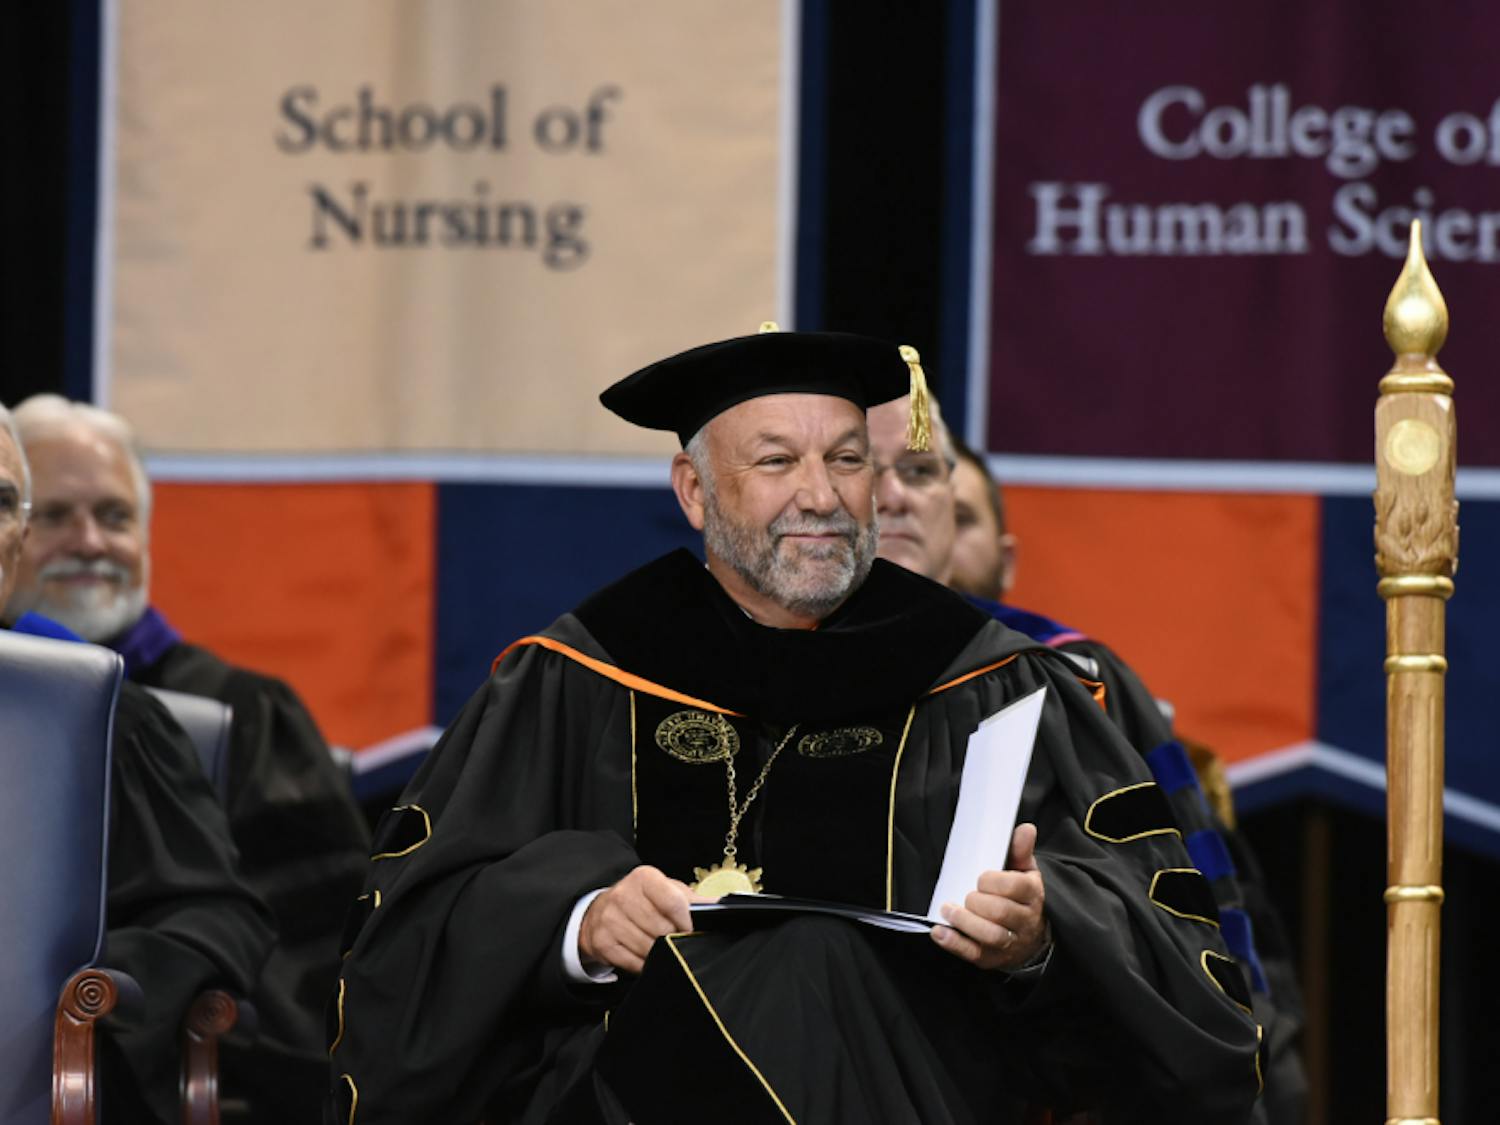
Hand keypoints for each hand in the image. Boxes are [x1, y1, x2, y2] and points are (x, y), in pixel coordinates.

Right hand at [578, 865, 701, 974]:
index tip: (689, 929)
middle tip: (672, 938)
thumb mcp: (666, 891)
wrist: (602, 910)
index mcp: (644, 878)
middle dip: (671, 938)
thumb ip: (692, 899)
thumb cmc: (641, 900)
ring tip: (657, 945)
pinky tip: (643, 954)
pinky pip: (632, 962)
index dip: (685, 921)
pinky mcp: (602, 941)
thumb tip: (721, 907)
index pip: (672, 902)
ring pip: (647, 947)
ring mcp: (610, 919)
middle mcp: (623, 895)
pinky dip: (643, 963)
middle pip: (661, 928)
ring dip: (657, 953)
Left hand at [930, 822, 1047, 970]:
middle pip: (1001, 912)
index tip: (981, 878)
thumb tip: (1026, 829)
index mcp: (1032, 895)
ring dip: (964, 922)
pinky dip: (954, 943)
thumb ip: (1020, 851)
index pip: (1016, 887)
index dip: (994, 881)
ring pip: (990, 936)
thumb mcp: (1024, 872)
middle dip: (977, 902)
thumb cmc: (1020, 897)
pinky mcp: (992, 959)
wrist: (1030, 937)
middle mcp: (1025, 921)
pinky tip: (940, 931)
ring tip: (948, 909)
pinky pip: (974, 954)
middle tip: (965, 895)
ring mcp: (1010, 943)